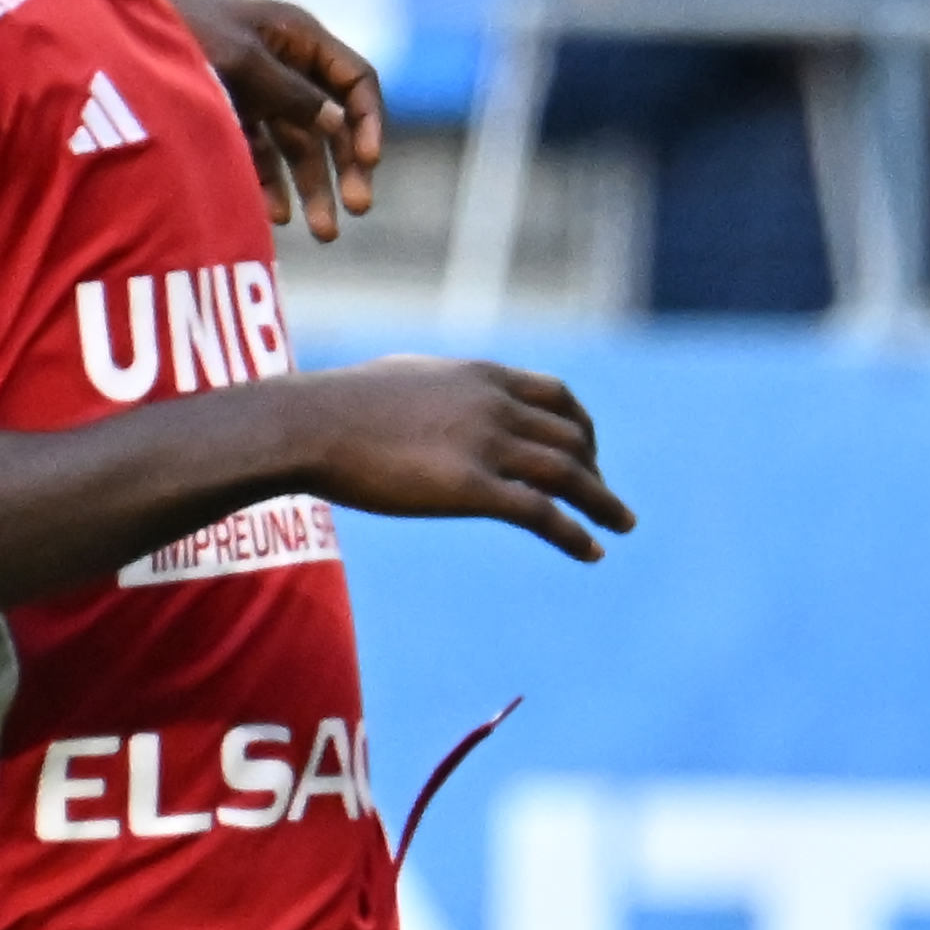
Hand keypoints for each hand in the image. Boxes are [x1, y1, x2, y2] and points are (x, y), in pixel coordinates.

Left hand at [162, 0, 386, 249]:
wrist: (106, 24)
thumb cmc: (179, 27)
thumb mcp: (241, 60)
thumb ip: (292, 95)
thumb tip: (340, 126)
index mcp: (297, 36)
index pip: (356, 81)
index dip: (370, 121)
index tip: (370, 162)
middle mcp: (284, 64)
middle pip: (333, 121)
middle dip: (347, 166)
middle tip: (359, 209)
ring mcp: (256, 91)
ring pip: (299, 145)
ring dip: (313, 188)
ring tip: (325, 234)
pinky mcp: (227, 114)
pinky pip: (260, 154)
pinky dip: (270, 183)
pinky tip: (275, 214)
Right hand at [280, 357, 633, 566]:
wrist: (306, 424)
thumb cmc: (341, 405)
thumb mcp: (407, 378)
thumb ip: (442, 388)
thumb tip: (441, 397)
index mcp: (482, 377)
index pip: (556, 396)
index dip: (582, 426)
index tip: (589, 450)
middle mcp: (496, 406)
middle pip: (571, 437)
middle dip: (596, 469)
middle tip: (605, 497)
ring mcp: (486, 445)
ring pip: (569, 475)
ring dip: (604, 502)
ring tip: (622, 525)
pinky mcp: (471, 488)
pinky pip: (542, 514)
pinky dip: (575, 534)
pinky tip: (591, 551)